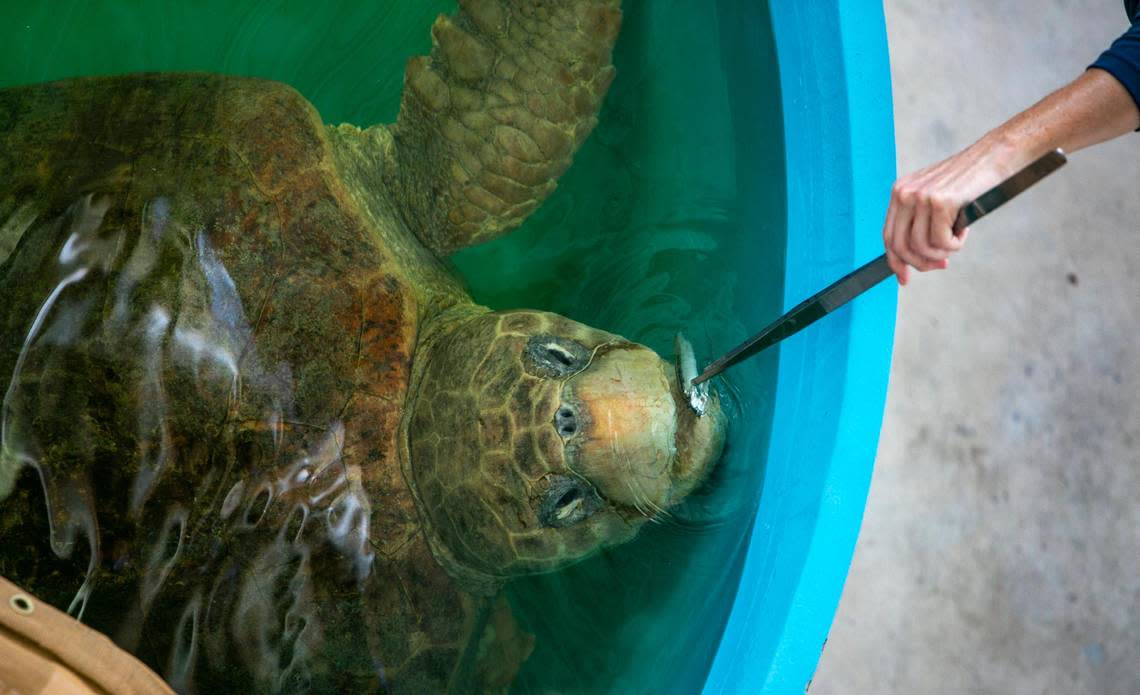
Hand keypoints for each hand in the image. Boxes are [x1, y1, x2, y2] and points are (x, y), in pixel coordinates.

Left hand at [882, 140, 1011, 284]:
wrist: (997, 155)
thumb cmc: (970, 180)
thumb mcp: (936, 198)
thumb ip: (921, 221)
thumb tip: (915, 258)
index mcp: (900, 192)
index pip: (888, 236)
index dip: (895, 262)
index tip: (904, 279)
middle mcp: (905, 193)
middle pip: (900, 246)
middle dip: (920, 263)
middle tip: (941, 265)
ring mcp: (921, 197)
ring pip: (921, 247)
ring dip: (942, 254)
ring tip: (956, 241)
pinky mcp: (940, 202)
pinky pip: (941, 241)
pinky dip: (955, 245)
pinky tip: (964, 230)